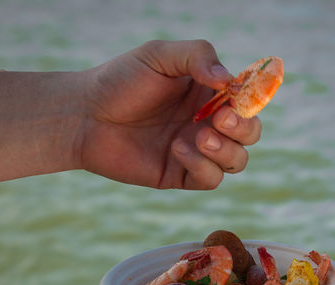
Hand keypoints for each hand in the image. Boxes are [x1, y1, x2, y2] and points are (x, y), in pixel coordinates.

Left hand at [78, 40, 261, 189]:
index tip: (235, 97)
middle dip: (244, 128)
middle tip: (220, 119)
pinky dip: (203, 166)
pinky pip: (210, 179)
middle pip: (250, 133)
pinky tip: (178, 149)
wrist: (83, 116)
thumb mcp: (159, 55)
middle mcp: (207, 122)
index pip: (247, 100)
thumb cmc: (119, 80)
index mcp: (208, 93)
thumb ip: (197, 57)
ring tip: (199, 137)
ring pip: (237, 161)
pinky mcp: (181, 175)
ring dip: (227, 150)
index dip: (250, 101)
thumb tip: (229, 81)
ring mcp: (196, 151)